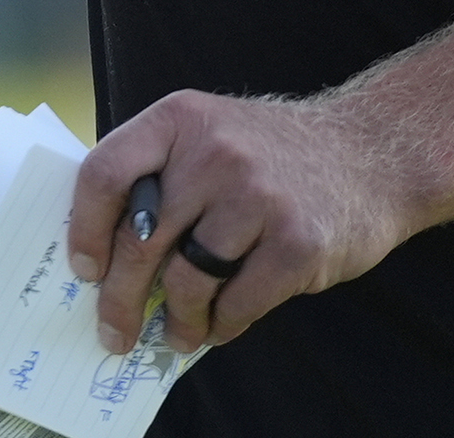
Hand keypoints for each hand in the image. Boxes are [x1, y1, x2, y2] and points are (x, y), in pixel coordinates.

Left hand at [65, 90, 426, 353]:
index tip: (83, 270)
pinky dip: (221, 325)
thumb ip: (157, 176)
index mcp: (179, 119)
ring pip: (188, 280)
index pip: (105, 172)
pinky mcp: (298, 241)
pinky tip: (216, 326)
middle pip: (140, 239)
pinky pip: (239, 302)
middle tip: (114, 330)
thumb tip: (103, 255)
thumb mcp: (207, 134)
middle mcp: (214, 152)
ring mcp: (258, 196)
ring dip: (176, 319)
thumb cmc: (270, 156)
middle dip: (120, 299)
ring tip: (176, 333)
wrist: (370, 152)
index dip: (83, 228)